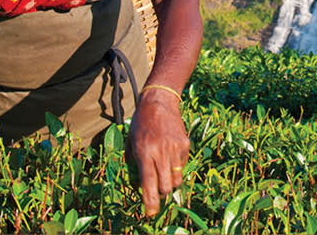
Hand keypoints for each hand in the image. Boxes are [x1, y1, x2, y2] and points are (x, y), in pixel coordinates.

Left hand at [127, 89, 189, 216]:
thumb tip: (141, 185)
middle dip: (162, 193)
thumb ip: (135, 165)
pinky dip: (176, 167)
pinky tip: (169, 154)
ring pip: (176, 179)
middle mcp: (160, 152)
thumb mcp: (131, 144)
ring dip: (170, 181)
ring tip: (163, 171)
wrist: (158, 103)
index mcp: (144, 153)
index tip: (150, 213)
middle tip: (158, 190)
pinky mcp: (185, 144)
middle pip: (166, 187)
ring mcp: (175, 148)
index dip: (150, 201)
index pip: (148, 183)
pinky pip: (182, 166)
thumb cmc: (141, 125)